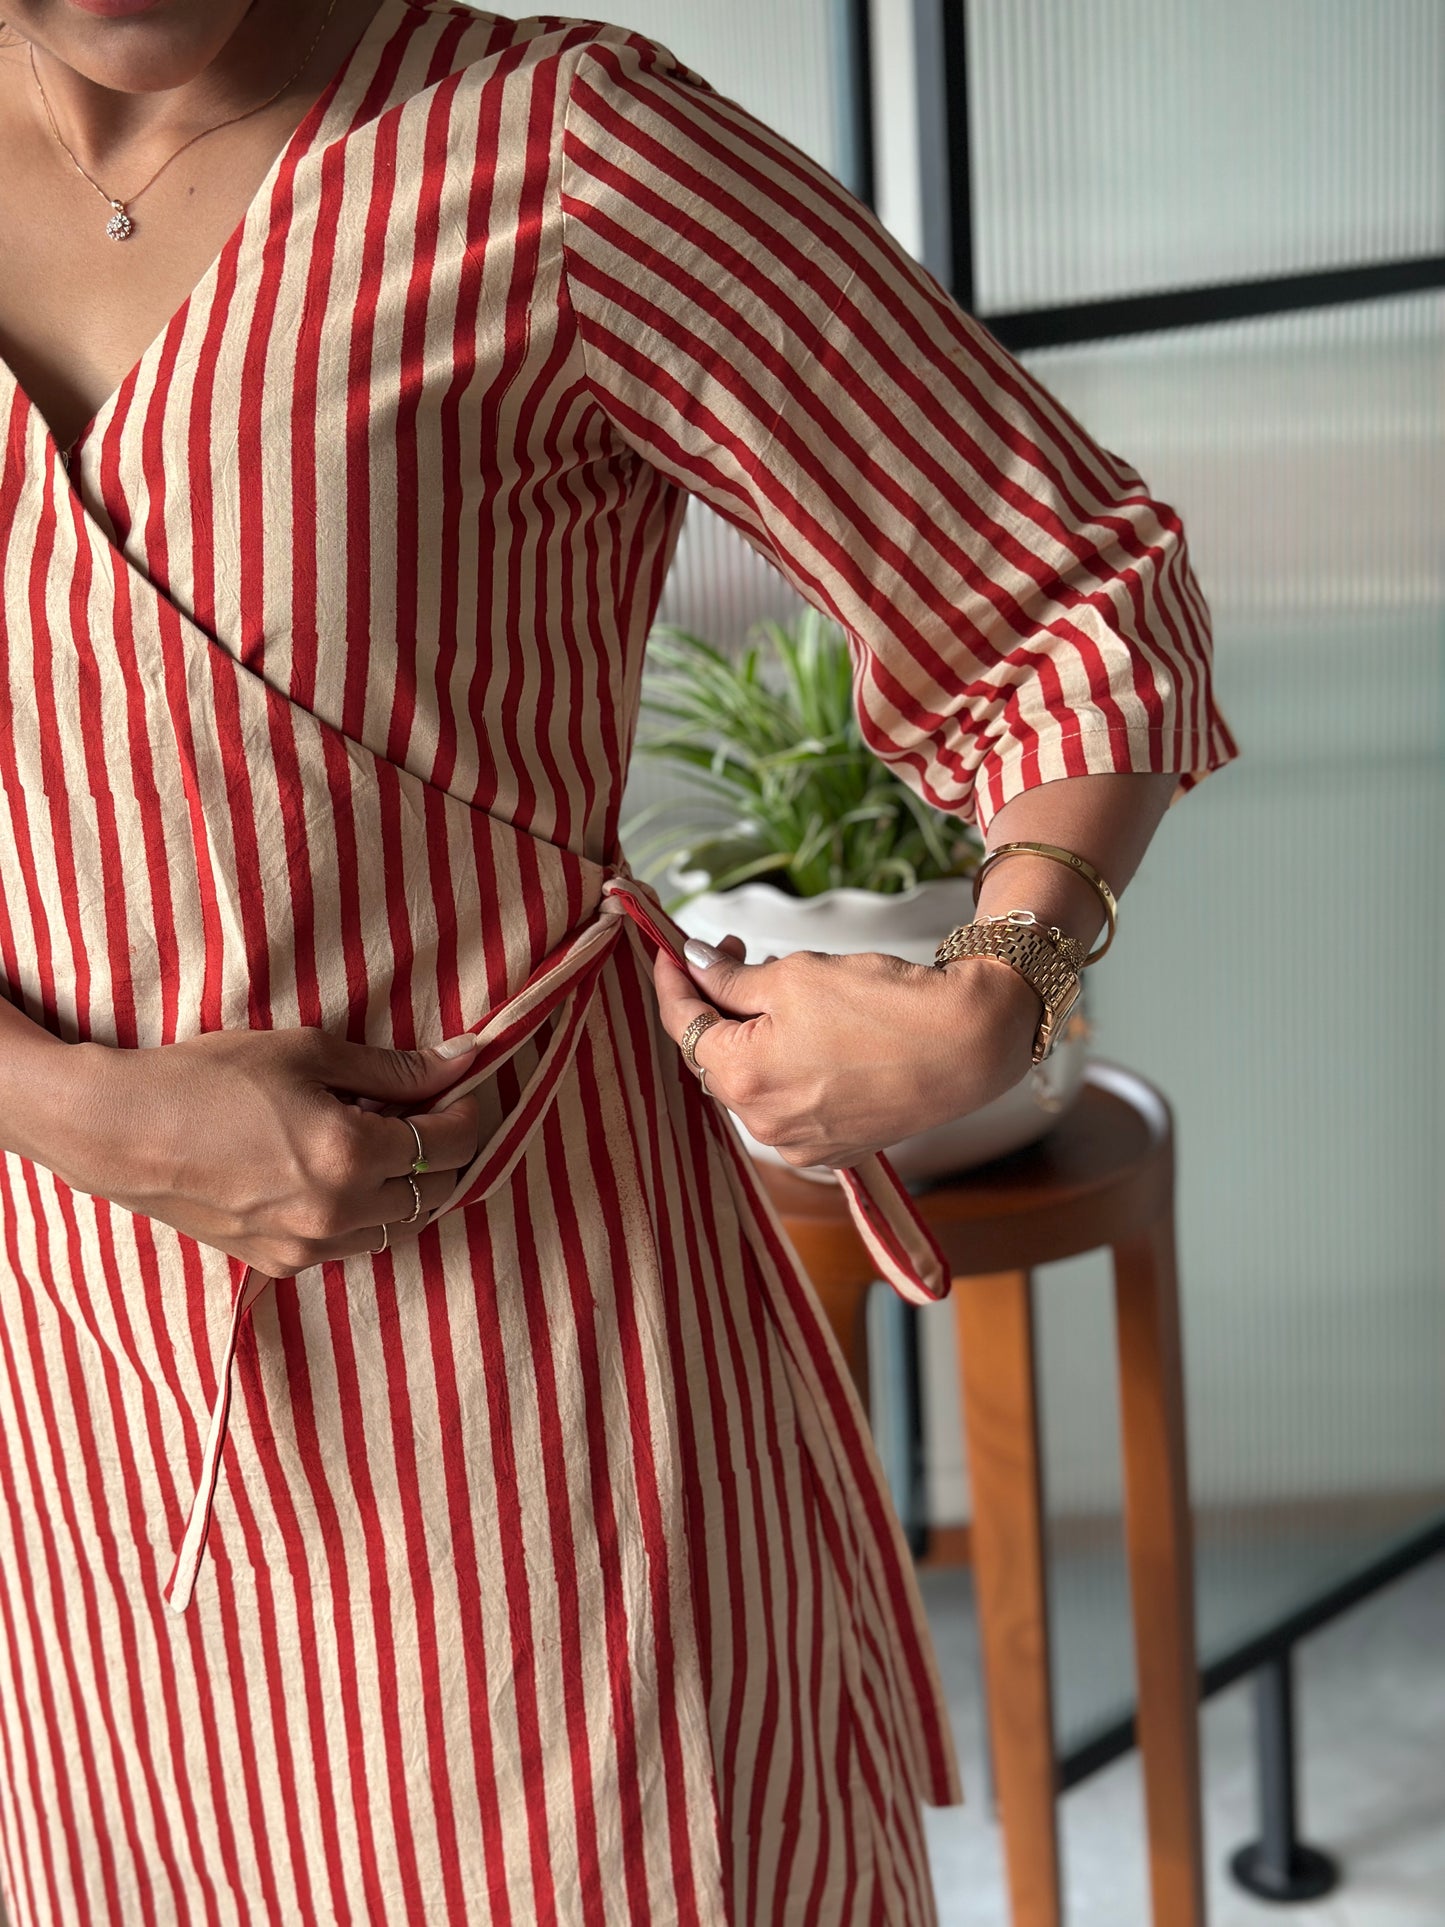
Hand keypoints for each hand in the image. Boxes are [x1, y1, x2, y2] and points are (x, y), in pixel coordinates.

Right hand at [47, 1028, 483, 1277]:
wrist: (123, 1131)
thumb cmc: (212, 1077)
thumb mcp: (310, 1053)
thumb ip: (395, 1067)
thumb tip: (464, 1057)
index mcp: (350, 1154)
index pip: (451, 1144)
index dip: (466, 1112)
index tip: (460, 1088)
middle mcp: (338, 1212)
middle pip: (437, 1191)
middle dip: (443, 1150)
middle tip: (424, 1111)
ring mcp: (309, 1247)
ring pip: (401, 1227)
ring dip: (409, 1187)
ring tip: (381, 1142)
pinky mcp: (281, 1264)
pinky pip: (353, 1245)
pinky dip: (366, 1212)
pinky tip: (339, 1173)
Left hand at [653, 935, 1040, 1167]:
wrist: (967, 1046)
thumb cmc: (886, 1006)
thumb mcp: (796, 974)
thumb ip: (733, 978)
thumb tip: (695, 964)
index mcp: (742, 1076)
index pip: (683, 1023)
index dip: (673, 981)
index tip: (673, 951)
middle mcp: (762, 1122)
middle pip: (715, 1056)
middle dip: (717, 1005)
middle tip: (736, 955)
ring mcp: (797, 1143)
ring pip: (751, 1083)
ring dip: (752, 1038)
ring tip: (783, 993)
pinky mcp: (831, 1149)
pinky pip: (788, 1106)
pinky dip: (786, 1070)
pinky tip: (812, 1036)